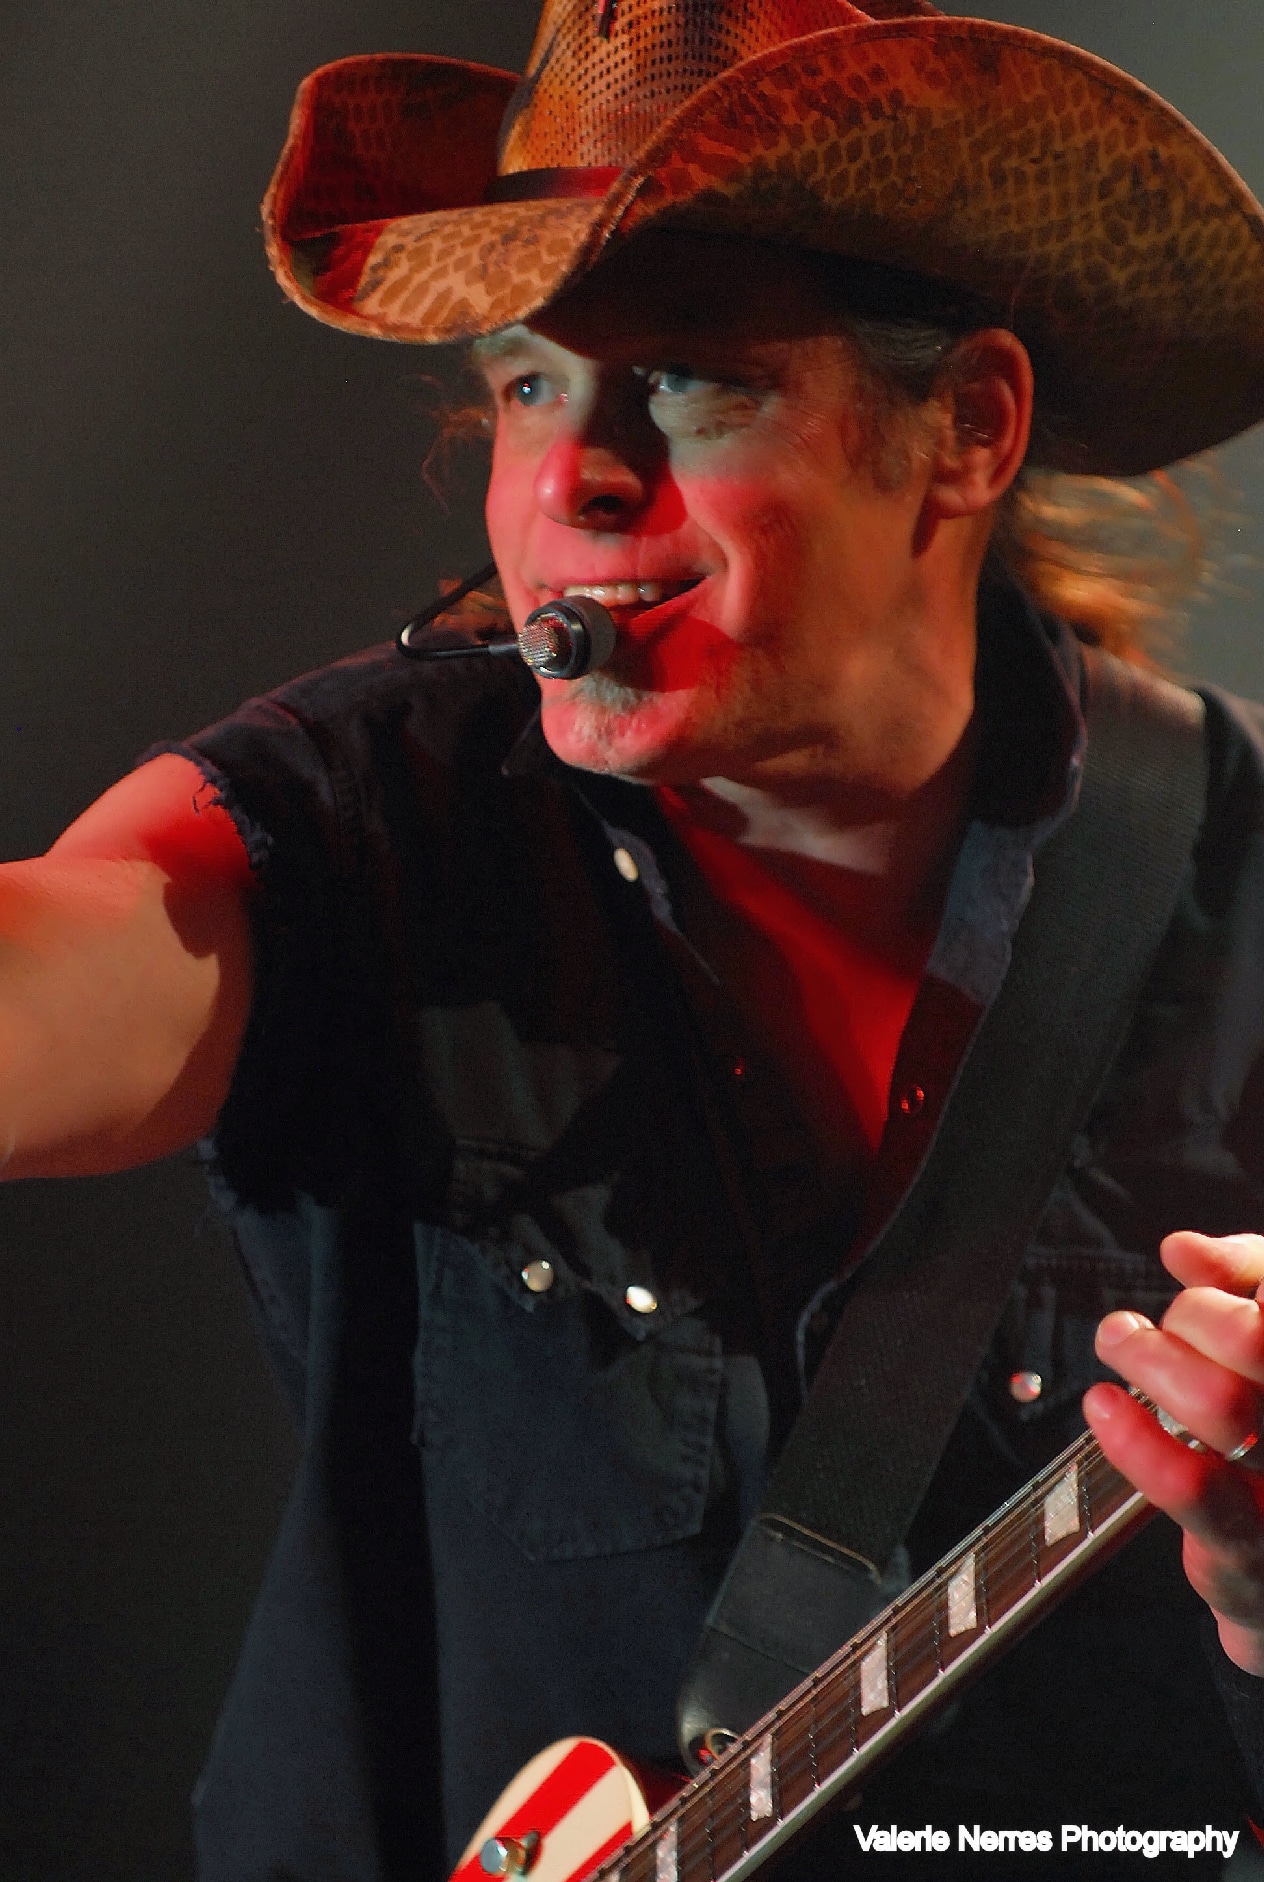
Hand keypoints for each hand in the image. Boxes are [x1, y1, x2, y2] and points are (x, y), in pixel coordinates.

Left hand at [1084, 1231, 1263, 1674]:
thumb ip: (1244, 1276)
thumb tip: (1182, 1251)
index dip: (1227, 1292)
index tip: (1197, 1297)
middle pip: (1252, 1342)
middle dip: (1185, 1317)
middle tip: (1139, 1326)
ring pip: (1220, 1405)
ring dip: (1147, 1360)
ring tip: (1117, 1343)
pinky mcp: (1254, 1549)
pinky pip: (1192, 1489)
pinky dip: (1135, 1439)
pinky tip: (1104, 1407)